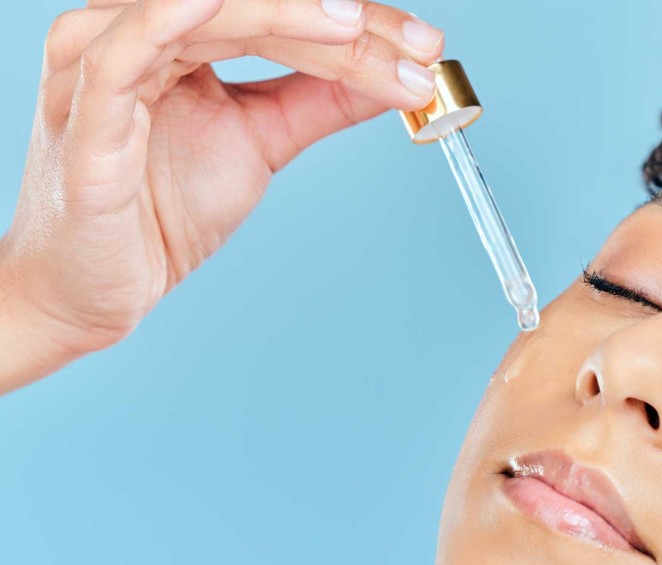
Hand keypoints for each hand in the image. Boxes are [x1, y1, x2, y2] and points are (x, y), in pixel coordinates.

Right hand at [0, 0, 443, 389]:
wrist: (97, 288)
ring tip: (355, 29)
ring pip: (204, 13)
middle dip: (347, 23)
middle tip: (419, 49)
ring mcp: (102, 66)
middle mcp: (134, 31)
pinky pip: (124, 52)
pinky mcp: (84, 114)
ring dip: (289, 16)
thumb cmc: (160, 208)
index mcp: (175, 32)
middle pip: (252, 2)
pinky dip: (172, 22)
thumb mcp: (260, 141)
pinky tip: (224, 9)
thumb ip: (319, 100)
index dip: (361, 23)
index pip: (278, 7)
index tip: (426, 47)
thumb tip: (393, 74)